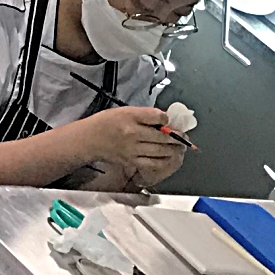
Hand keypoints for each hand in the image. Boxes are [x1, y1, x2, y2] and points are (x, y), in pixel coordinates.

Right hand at [69, 103, 191, 191]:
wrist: (90, 139)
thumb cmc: (107, 122)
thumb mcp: (125, 111)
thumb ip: (146, 114)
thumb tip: (164, 119)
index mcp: (131, 119)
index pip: (157, 119)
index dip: (168, 121)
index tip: (172, 122)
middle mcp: (133, 135)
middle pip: (162, 137)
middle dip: (177, 138)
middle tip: (184, 138)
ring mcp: (133, 150)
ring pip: (160, 151)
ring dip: (173, 150)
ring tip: (180, 148)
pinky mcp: (131, 161)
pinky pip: (153, 164)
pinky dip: (164, 161)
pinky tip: (168, 158)